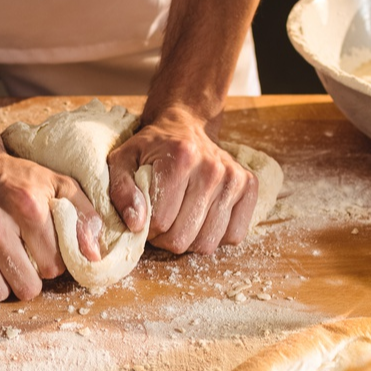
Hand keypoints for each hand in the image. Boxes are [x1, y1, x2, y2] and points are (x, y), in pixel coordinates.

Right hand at [0, 149, 101, 301]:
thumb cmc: (15, 177)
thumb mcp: (57, 185)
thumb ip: (84, 217)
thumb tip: (93, 256)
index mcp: (27, 205)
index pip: (52, 267)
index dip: (51, 264)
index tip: (44, 252)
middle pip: (25, 287)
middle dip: (28, 279)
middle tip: (23, 262)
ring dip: (0, 283)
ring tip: (0, 262)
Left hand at [107, 106, 257, 254]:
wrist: (186, 126)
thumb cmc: (151, 148)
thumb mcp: (123, 161)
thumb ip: (121, 190)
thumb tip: (136, 224)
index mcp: (180, 158)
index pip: (161, 223)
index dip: (148, 228)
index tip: (146, 215)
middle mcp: (212, 168)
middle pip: (184, 238)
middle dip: (166, 238)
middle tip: (162, 220)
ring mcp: (234, 178)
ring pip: (208, 243)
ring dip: (190, 240)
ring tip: (181, 220)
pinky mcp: (249, 186)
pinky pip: (233, 236)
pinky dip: (215, 236)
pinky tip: (203, 218)